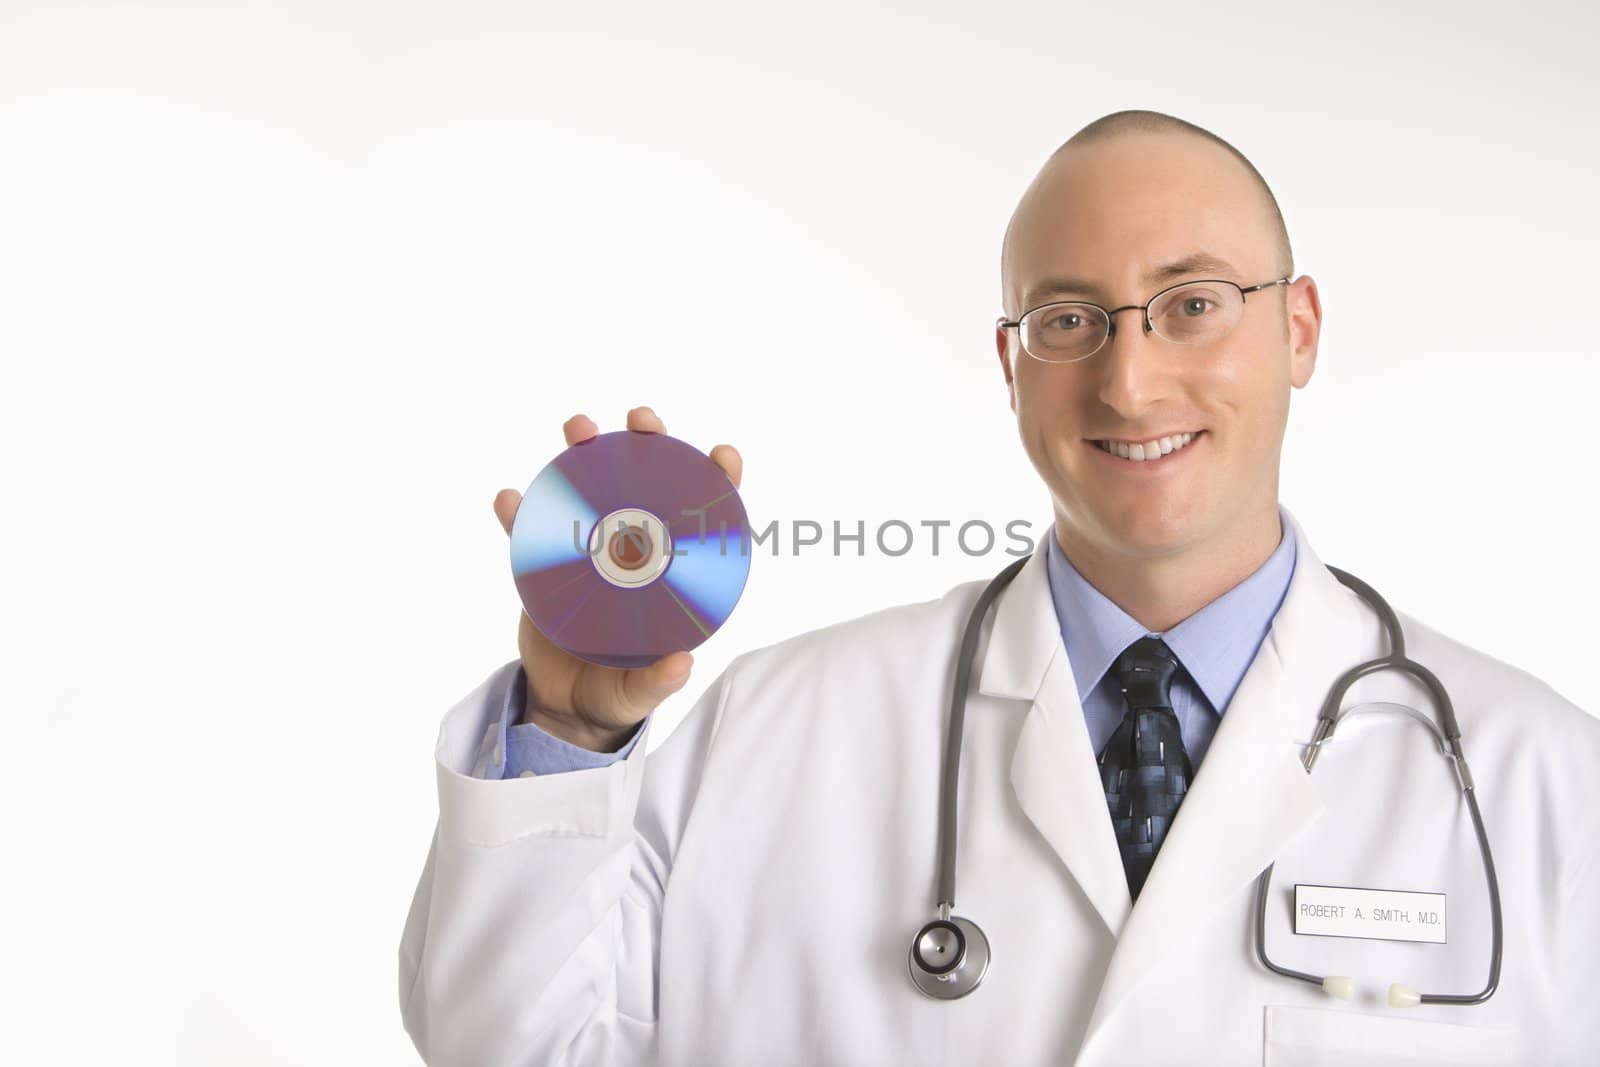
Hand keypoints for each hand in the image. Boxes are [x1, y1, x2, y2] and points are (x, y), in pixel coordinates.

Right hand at [493, 406, 743, 751]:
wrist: (564, 708)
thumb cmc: (616, 696)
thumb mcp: (637, 695)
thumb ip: (657, 683)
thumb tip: (682, 665)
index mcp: (669, 576)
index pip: (703, 519)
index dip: (718, 483)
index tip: (723, 454)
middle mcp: (634, 552)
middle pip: (647, 484)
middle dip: (648, 444)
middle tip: (641, 421)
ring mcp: (590, 552)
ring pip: (589, 489)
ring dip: (584, 452)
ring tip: (578, 428)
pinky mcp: (546, 565)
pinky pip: (530, 531)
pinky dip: (519, 512)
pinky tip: (510, 498)